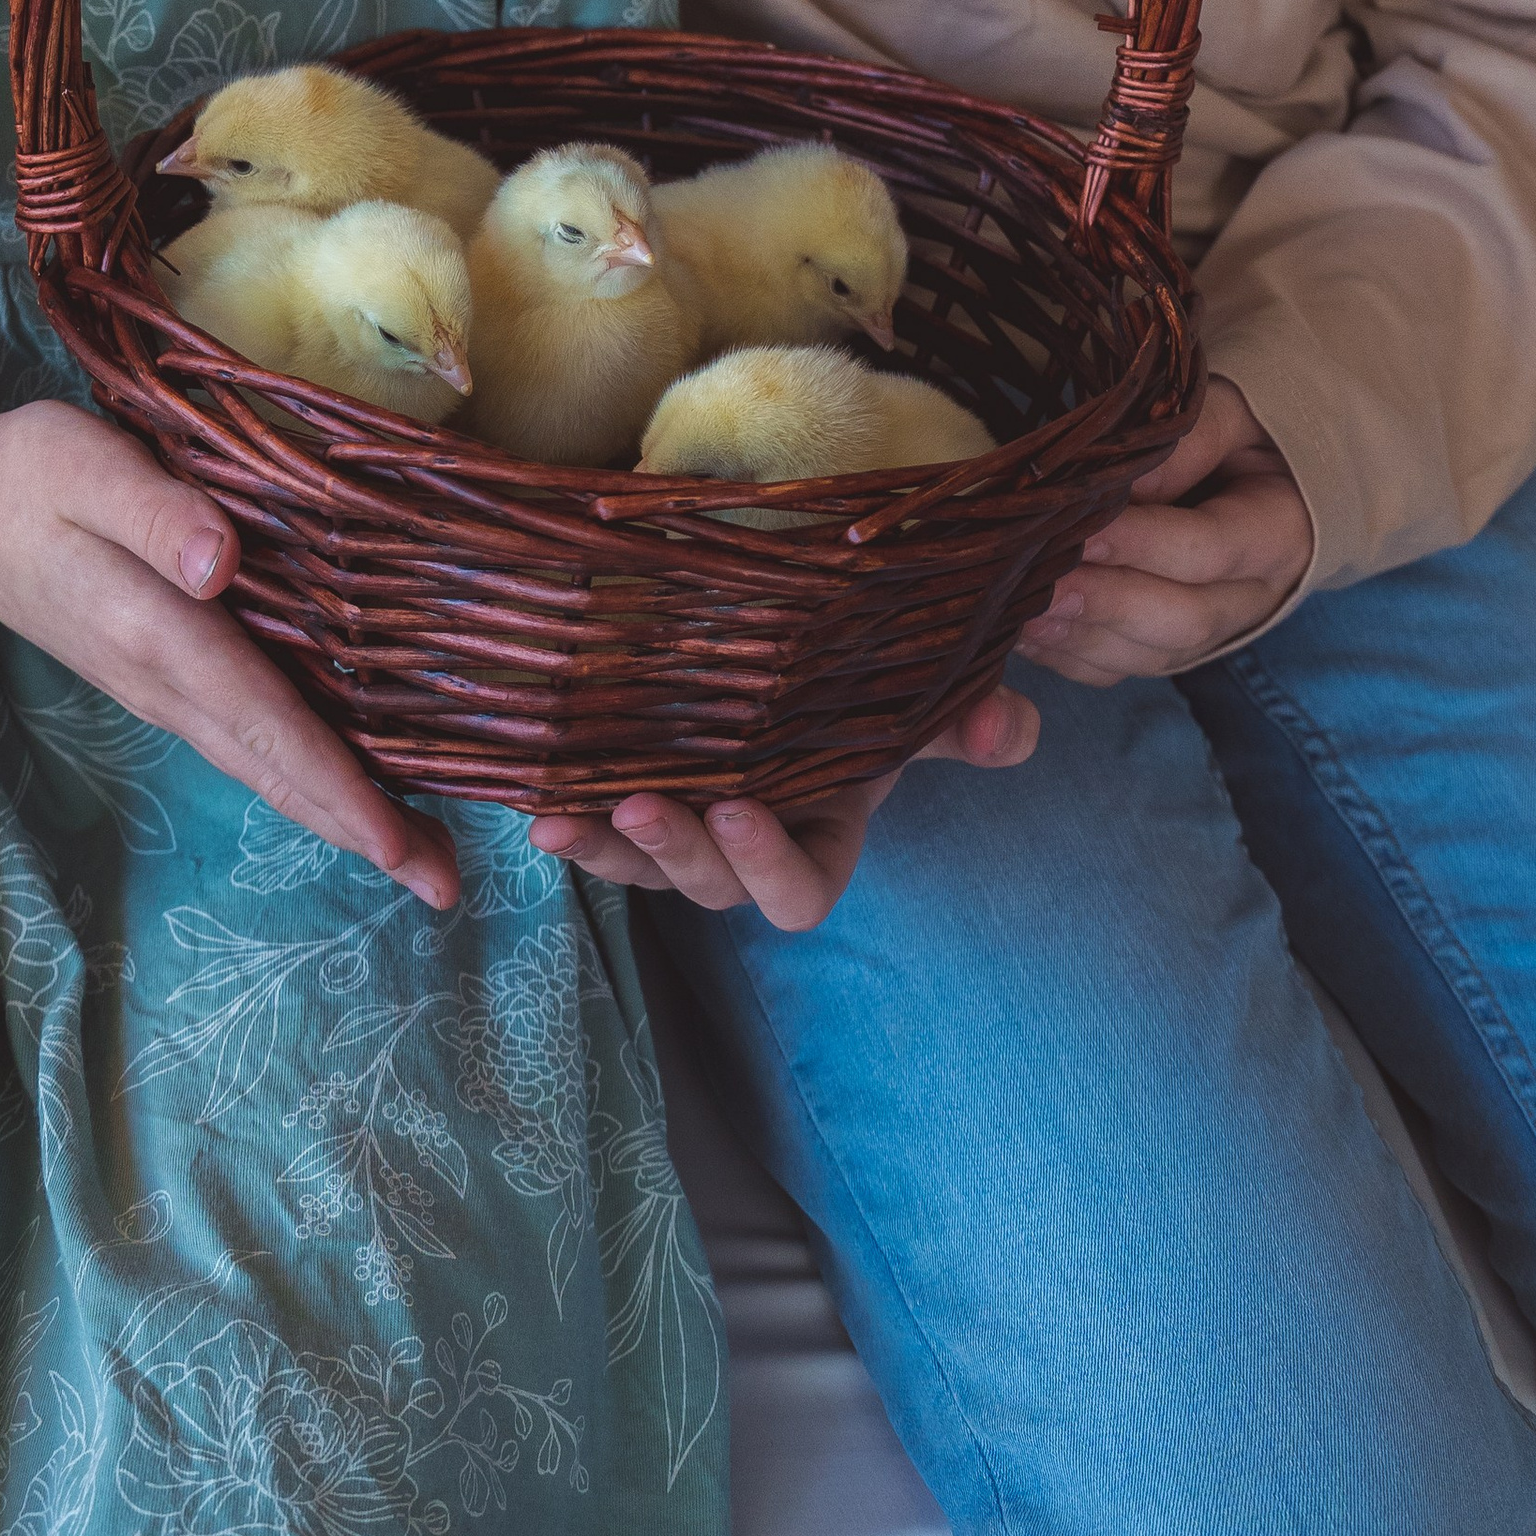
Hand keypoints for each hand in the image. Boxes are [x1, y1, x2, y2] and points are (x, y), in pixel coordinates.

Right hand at [0, 399, 459, 908]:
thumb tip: (220, 567)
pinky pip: (241, 740)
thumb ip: (156, 512)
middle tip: (445, 887)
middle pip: (273, 769)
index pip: (264, 721)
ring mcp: (154, 689)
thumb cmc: (23, 472)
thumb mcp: (85, 465)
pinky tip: (340, 782)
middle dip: (359, 828)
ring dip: (335, 812)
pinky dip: (299, 774)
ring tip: (416, 855)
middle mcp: (160, 681)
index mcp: (156, 632)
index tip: (399, 844)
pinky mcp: (152, 676)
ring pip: (259, 764)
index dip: (335, 783)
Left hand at [525, 681, 1038, 926]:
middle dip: (675, 853)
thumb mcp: (921, 695)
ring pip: (644, 866)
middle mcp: (750, 845)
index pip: (801, 890)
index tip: (741, 808)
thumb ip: (969, 718)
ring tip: (557, 823)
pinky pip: (597, 826)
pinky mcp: (633, 792)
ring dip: (604, 851)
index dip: (770, 865)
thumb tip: (1006, 728)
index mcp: (822, 835)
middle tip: (636, 805)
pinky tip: (530, 797)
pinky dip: (566, 817)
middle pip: (711, 887)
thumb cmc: (869, 683)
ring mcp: (689, 824)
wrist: (804, 645)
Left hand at [1011, 373, 1311, 683]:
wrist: (1273, 483)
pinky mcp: (1172, 647)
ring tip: (1021, 618)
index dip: (1144, 545)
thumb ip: (1188, 441)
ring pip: (1150, 655)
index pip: (1210, 550)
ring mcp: (1214, 632)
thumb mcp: (1234, 414)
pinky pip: (1124, 668)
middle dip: (1108, 605)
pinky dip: (1073, 659)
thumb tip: (1121, 482)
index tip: (1083, 533)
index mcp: (1278, 534)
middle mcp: (1252, 598)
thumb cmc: (1245, 436)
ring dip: (1082, 640)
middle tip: (1043, 588)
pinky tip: (1026, 635)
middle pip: (1184, 619)